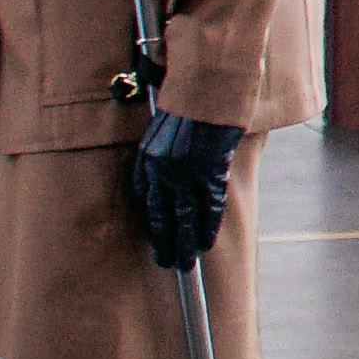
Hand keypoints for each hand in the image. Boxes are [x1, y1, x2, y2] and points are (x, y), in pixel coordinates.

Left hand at [125, 106, 235, 270]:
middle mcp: (164, 171)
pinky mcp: (210, 172)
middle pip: (164, 216)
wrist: (209, 94)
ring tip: (186, 263)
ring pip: (186, 218)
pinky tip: (205, 243)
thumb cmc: (185, 108)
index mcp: (149, 160)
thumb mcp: (157, 130)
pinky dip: (208, 227)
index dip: (154, 224)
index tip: (158, 240)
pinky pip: (209, 207)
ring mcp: (187, 174)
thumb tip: (148, 189)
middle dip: (167, 243)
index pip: (147, 201)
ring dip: (186, 244)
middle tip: (169, 263)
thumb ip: (151, 158)